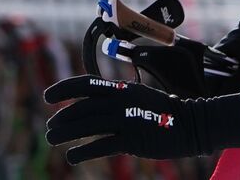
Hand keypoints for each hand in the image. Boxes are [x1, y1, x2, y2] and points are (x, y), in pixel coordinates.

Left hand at [44, 76, 239, 163]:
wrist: (192, 123)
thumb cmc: (162, 111)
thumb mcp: (139, 96)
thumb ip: (117, 98)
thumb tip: (91, 105)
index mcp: (123, 88)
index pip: (86, 83)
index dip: (64, 89)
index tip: (47, 97)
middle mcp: (122, 101)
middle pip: (82, 108)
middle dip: (62, 118)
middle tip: (50, 129)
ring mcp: (127, 120)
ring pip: (87, 126)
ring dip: (65, 134)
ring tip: (53, 141)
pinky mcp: (133, 140)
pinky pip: (101, 145)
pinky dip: (83, 151)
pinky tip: (73, 156)